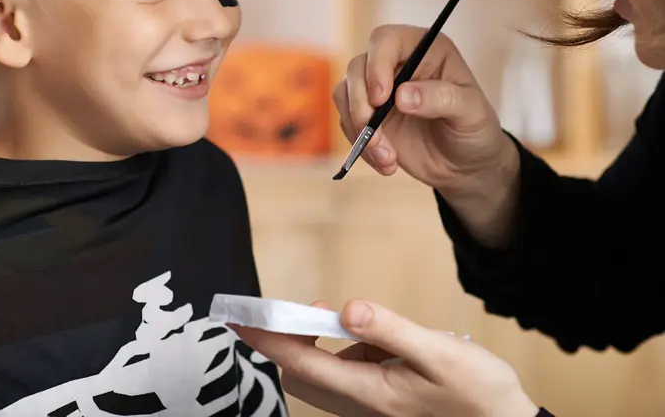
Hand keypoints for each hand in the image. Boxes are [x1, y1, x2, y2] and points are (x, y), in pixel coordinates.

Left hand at [233, 300, 538, 416]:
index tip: (237, 317)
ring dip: (323, 345)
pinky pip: (345, 376)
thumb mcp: (441, 354)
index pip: (301, 362)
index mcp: (370, 394)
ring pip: (321, 376)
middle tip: (309, 310)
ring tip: (356, 323)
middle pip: (301, 374)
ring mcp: (368, 409)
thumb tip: (346, 309)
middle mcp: (360, 407)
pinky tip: (381, 343)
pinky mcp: (379, 405)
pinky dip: (347, 354)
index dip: (266, 337)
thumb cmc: (479, 393)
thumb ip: (391, 330)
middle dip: (291, 339)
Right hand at [333, 24, 519, 202]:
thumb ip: (442, 99)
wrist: (465, 166)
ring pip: (344, 94)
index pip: (386, 40)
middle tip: (376, 137)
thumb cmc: (475, 130)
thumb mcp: (471, 113)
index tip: (381, 99)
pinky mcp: (366, 114)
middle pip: (357, 67)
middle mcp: (396, 63)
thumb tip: (402, 96)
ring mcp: (378, 89)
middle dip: (360, 104)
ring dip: (358, 128)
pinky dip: (361, 145)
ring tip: (387, 157)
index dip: (376, 65)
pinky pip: (346, 122)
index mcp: (424, 49)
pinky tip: (387, 162)